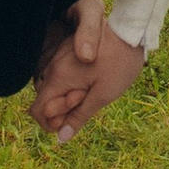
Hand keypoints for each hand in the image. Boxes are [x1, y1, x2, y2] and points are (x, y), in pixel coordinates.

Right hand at [31, 0, 146, 142]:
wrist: (131, 30)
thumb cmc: (120, 63)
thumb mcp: (103, 95)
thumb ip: (79, 116)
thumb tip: (61, 137)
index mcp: (60, 77)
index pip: (37, 110)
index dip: (52, 122)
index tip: (76, 115)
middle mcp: (54, 67)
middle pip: (45, 100)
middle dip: (63, 109)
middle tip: (88, 98)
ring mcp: (60, 58)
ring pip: (53, 88)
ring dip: (67, 96)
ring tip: (91, 88)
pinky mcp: (67, 53)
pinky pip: (61, 76)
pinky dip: (71, 84)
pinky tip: (91, 79)